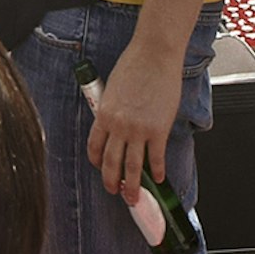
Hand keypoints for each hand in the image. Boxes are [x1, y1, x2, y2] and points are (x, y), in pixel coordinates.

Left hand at [82, 32, 190, 204]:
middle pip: (111, 162)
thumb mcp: (113, 89)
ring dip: (132, 187)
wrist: (154, 55)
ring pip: (133, 167)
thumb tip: (114, 123)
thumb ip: (112, 109)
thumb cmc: (134, 65)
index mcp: (104, 114)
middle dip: (112, 182)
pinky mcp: (158, 130)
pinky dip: (158, 172)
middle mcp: (118, 125)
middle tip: (115, 192)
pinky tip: (159, 179)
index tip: (101, 170)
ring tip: (133, 198)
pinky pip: (156, 158)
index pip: (94, 147)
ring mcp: (138, 130)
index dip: (97, 163)